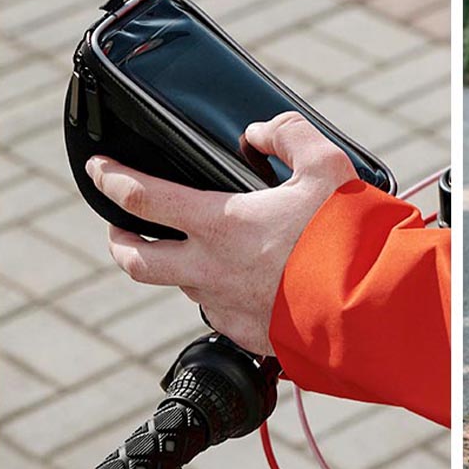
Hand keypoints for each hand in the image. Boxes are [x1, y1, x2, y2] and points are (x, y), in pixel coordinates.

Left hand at [86, 112, 357, 354]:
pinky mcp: (246, 335)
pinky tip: (243, 283)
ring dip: (179, 268)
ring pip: (182, 287)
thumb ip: (288, 135)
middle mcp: (210, 270)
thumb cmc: (347, 239)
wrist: (370, 308)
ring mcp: (225, 307)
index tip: (99, 170)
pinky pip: (219, 313)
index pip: (141, 199)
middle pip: (135, 260)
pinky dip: (220, 294)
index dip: (111, 180)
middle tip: (118, 229)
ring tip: (195, 252)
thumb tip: (260, 132)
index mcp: (220, 225)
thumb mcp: (325, 166)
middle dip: (118, 242)